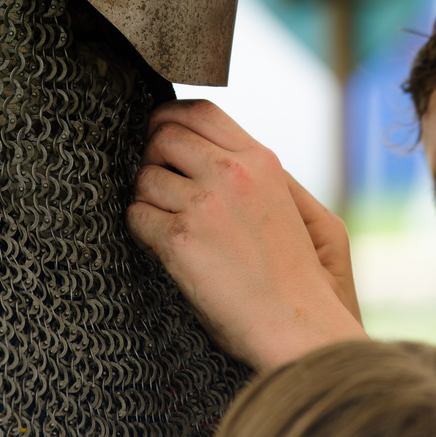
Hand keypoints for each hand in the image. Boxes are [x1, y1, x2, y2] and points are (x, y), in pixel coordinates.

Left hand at [126, 99, 366, 371]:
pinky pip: (137, 217)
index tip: (161, 132)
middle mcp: (231, 173)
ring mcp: (204, 205)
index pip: (201, 111)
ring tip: (166, 221)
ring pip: (145, 178)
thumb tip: (212, 148)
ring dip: (147, 199)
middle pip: (164, 136)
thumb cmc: (295, 272)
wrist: (298, 325)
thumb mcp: (289, 201)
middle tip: (160, 184)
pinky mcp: (181, 241)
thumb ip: (253, 170)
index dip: (170, 116)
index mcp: (260, 160)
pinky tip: (161, 246)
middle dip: (152, 157)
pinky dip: (141, 230)